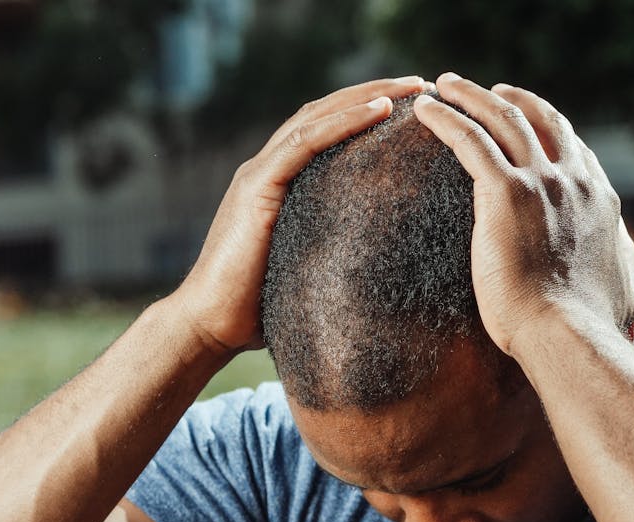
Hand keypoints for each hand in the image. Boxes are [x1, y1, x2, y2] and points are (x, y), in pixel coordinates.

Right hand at [172, 76, 430, 352]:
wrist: (210, 326)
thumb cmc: (261, 310)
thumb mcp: (309, 269)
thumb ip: (334, 253)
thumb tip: (384, 269)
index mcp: (281, 182)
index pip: (328, 130)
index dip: (367, 112)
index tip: (414, 107)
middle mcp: (269, 168)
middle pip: (326, 112)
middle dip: (375, 92)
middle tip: (422, 83)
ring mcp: (260, 174)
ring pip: (318, 116)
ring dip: (367, 96)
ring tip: (411, 87)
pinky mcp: (257, 187)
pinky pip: (305, 143)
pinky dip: (343, 122)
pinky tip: (379, 110)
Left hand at [413, 73, 633, 357]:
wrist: (569, 335)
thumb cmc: (589, 325)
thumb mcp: (622, 287)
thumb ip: (618, 269)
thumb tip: (629, 281)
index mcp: (600, 200)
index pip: (574, 149)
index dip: (551, 129)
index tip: (531, 121)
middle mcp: (573, 181)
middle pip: (540, 121)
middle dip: (514, 100)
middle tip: (491, 90)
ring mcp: (540, 182)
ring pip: (502, 118)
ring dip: (472, 95)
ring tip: (446, 84)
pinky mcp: (504, 192)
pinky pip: (469, 139)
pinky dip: (445, 118)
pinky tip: (425, 109)